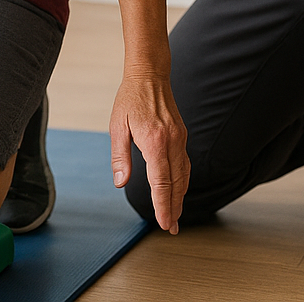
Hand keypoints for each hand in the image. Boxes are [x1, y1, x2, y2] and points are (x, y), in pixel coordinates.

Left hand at [109, 68, 188, 232]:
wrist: (150, 74)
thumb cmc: (130, 98)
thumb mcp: (117, 127)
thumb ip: (120, 157)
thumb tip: (120, 182)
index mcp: (155, 142)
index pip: (161, 183)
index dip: (162, 206)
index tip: (163, 223)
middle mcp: (172, 142)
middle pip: (176, 184)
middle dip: (173, 208)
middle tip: (171, 228)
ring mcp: (180, 138)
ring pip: (184, 175)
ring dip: (180, 197)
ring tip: (175, 214)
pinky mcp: (181, 135)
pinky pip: (185, 164)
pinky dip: (182, 181)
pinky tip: (178, 189)